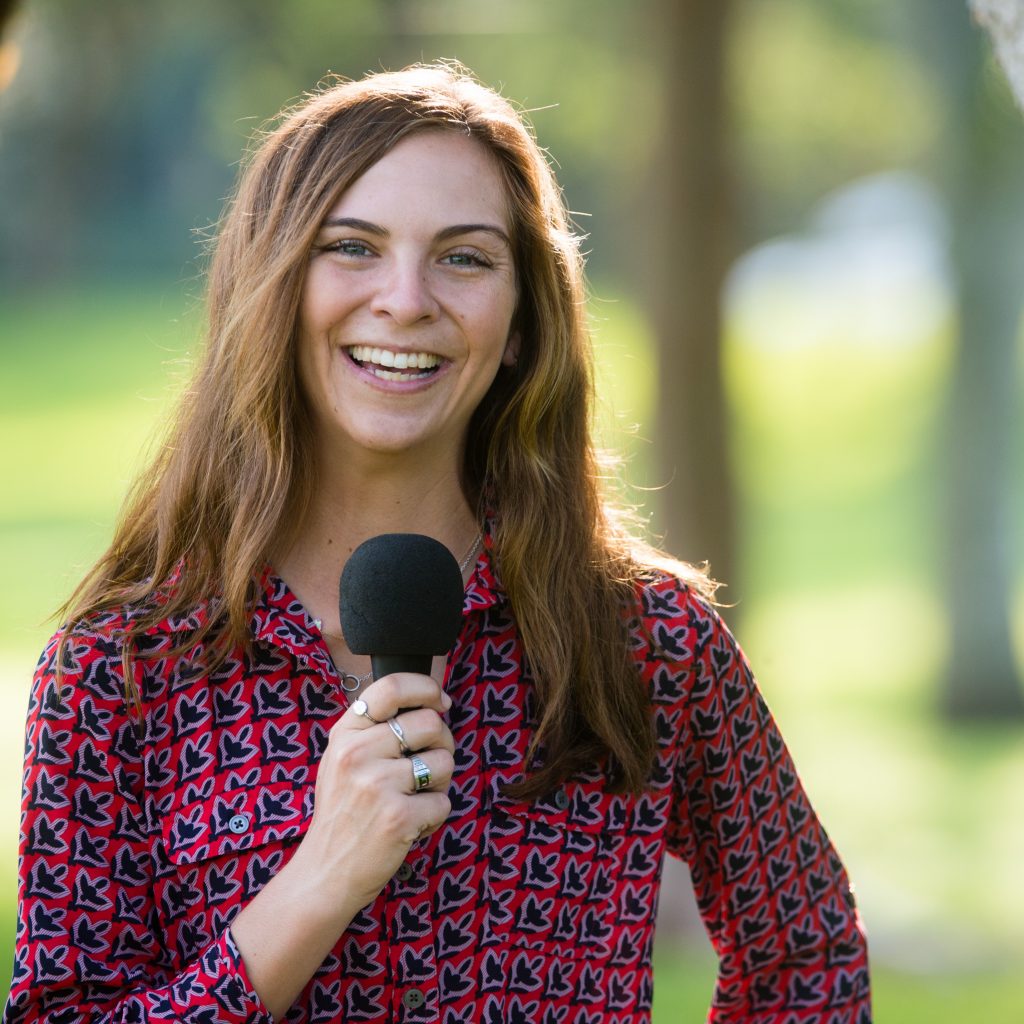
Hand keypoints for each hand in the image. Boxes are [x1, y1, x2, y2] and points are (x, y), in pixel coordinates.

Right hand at [291, 672, 454, 919]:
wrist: (325, 873)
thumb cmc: (342, 814)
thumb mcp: (341, 760)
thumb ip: (374, 729)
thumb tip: (432, 705)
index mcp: (345, 735)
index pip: (391, 687)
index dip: (426, 688)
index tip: (440, 702)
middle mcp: (357, 754)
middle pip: (430, 723)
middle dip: (442, 743)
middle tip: (428, 766)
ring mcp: (377, 785)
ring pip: (444, 761)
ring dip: (440, 782)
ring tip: (415, 799)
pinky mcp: (398, 817)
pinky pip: (443, 801)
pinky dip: (434, 816)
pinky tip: (411, 825)